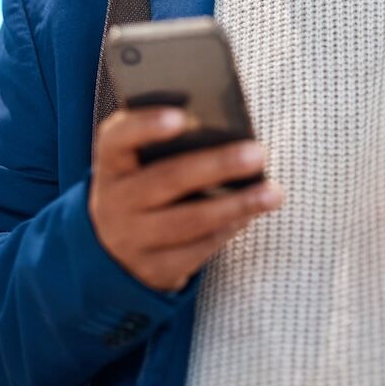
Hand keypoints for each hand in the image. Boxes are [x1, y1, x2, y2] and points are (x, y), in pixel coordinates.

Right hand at [89, 108, 282, 292]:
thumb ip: (169, 144)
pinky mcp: (154, 270)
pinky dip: (227, 230)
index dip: (146, 125)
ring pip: (188, 221)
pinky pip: (196, 250)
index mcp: (111, 164)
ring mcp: (132, 240)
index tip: (182, 116)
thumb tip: (225, 127)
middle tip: (258, 152)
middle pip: (167, 180)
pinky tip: (252, 214)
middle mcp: (114, 202)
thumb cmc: (144, 185)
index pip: (118, 138)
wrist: (113, 250)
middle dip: (216, 165)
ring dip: (236, 205)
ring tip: (273, 192)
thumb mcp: (140, 164)